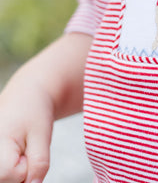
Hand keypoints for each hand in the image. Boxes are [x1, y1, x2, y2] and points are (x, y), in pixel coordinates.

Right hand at [0, 32, 90, 182]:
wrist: (25, 94)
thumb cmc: (34, 110)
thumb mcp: (42, 135)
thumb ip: (38, 164)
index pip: (13, 175)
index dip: (27, 166)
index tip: (28, 148)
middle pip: (6, 180)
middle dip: (20, 171)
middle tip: (23, 148)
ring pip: (5, 178)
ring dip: (15, 171)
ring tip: (17, 149)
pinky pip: (4, 174)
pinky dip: (11, 169)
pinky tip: (11, 153)